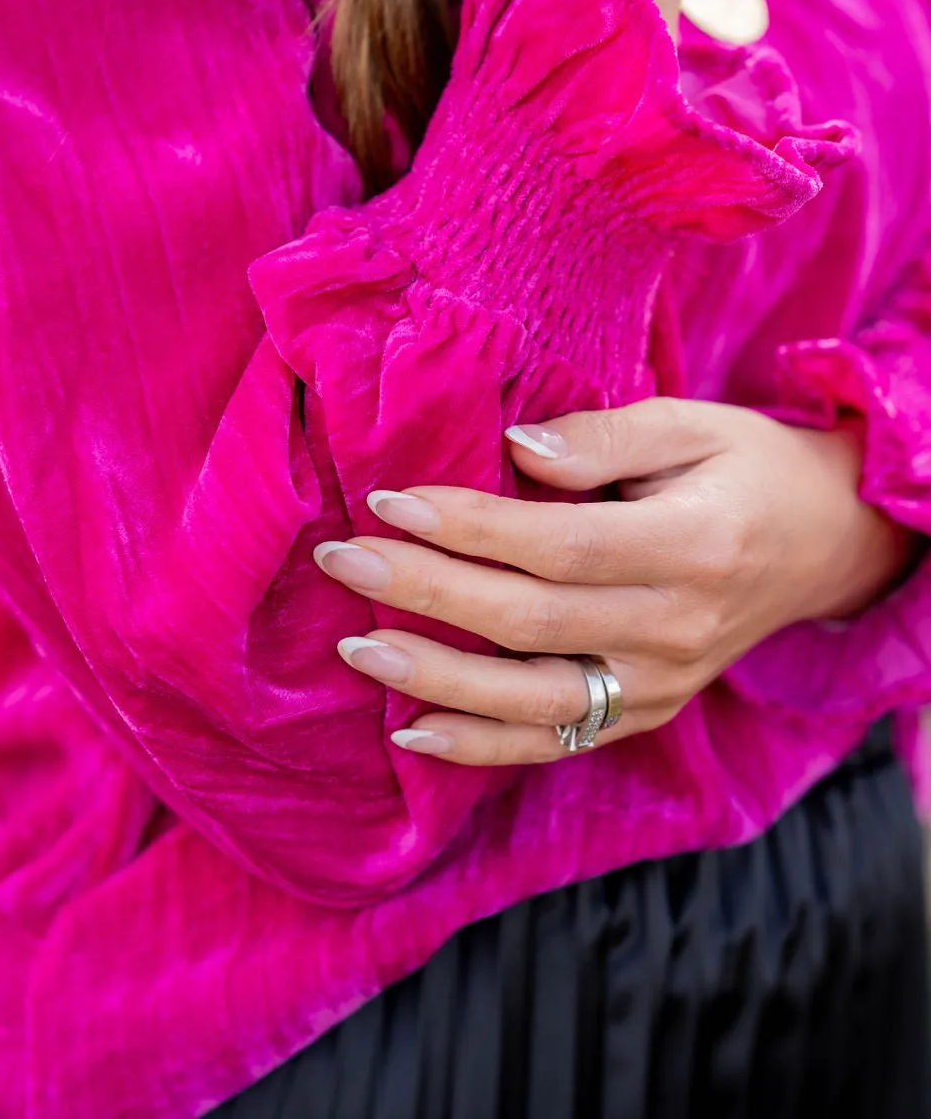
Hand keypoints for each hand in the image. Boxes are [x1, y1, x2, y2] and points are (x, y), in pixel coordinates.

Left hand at [315, 399, 917, 764]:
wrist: (825, 543)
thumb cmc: (748, 468)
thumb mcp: (694, 423)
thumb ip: (604, 438)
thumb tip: (514, 449)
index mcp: (692, 544)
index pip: (558, 545)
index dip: (469, 526)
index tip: (389, 498)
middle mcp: (677, 628)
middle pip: (529, 620)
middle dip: (425, 590)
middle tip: (343, 558)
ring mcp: (663, 684)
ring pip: (534, 699)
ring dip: (437, 678)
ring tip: (358, 647)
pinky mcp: (648, 713)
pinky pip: (557, 742)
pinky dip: (483, 743)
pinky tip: (413, 731)